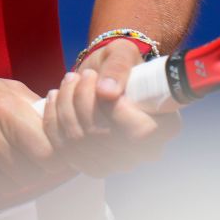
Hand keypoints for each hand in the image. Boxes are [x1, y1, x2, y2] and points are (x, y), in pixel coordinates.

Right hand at [0, 74, 71, 199]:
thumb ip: (31, 105)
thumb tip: (62, 122)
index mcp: (2, 108)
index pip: (48, 151)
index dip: (55, 155)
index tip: (52, 151)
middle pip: (32, 173)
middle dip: (36, 167)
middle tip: (28, 155)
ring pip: (13, 187)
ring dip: (15, 177)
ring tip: (3, 158)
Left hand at [42, 39, 181, 176]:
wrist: (104, 78)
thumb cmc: (120, 63)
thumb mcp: (123, 53)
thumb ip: (118, 67)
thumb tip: (107, 92)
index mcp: (166, 125)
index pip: (141, 132)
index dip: (116, 111)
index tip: (101, 86)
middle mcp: (147, 151)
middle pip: (105, 139)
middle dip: (83, 102)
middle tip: (80, 75)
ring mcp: (120, 163)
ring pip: (81, 145)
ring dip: (66, 107)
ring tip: (68, 80)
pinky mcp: (94, 166)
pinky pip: (65, 151)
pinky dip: (53, 121)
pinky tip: (55, 97)